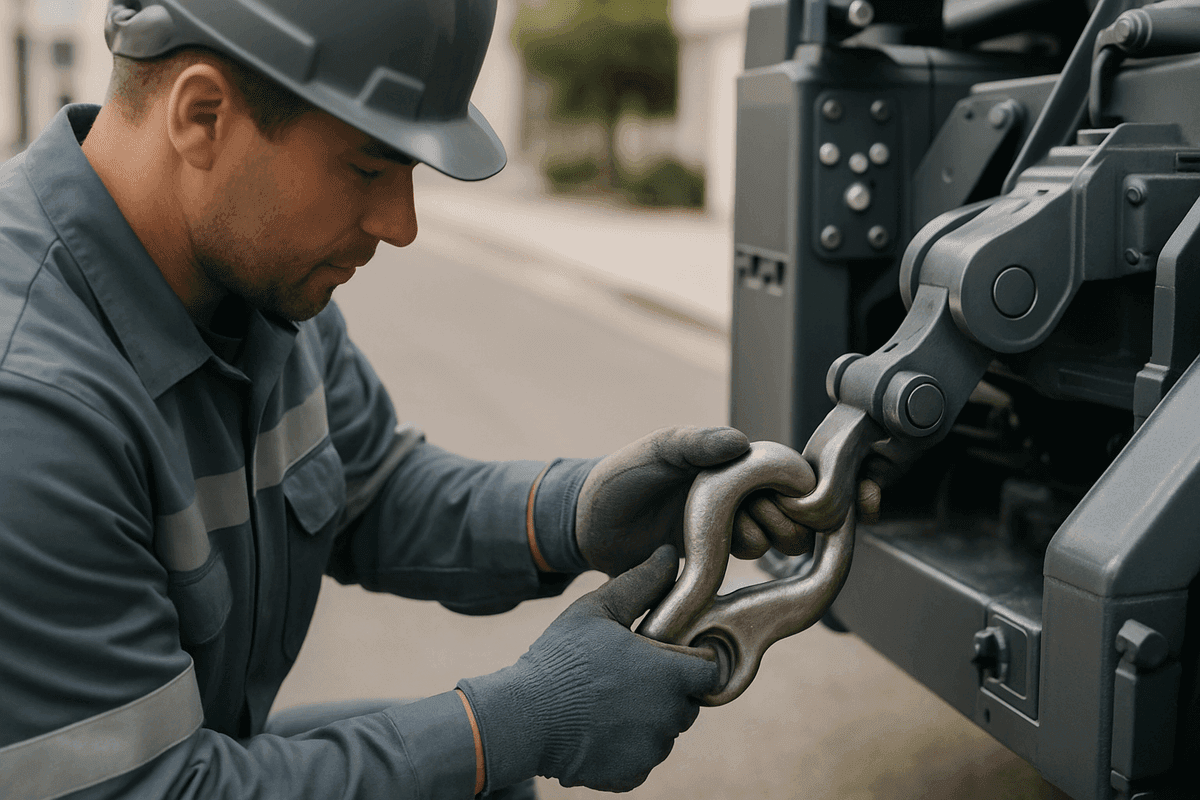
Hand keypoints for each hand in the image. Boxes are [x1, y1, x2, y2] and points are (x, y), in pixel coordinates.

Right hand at [457, 546, 718, 791]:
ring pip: (665, 731)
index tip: (669, 655)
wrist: (522, 718)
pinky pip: (642, 758)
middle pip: (688, 702)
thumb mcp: (597, 609)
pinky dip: (628, 746)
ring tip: (608, 701)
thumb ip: (641, 583)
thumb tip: (669, 554)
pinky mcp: (631, 775)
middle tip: (628, 675)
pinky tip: (598, 727)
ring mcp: (651, 751)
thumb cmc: (561, 659)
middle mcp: (668, 717)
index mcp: (668, 674)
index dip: (693, 660)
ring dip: (648, 718)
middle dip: (667, 688)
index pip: (710, 671)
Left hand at [575, 426, 818, 575]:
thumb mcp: (657, 451)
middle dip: (782, 518)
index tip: (782, 498)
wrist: (588, 525)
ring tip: (733, 537)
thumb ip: (695, 443)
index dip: (793, 486)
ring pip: (774, 538)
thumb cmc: (622, 476)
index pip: (784, 472)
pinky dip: (745, 560)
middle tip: (752, 518)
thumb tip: (741, 441)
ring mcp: (725, 524)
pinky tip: (721, 558)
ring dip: (762, 538)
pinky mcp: (713, 555)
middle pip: (789, 510)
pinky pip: (745, 561)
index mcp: (729, 461)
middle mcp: (734, 492)